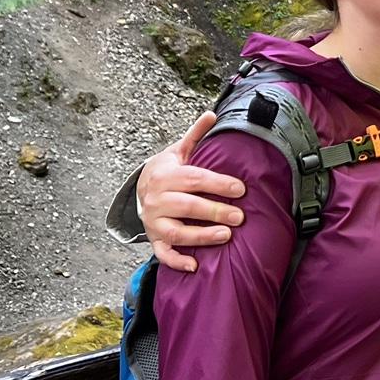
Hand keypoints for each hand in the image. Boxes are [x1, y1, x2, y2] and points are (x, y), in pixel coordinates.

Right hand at [138, 111, 245, 272]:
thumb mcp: (178, 150)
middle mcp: (158, 200)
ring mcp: (154, 222)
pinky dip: (177, 262)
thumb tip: (212, 113)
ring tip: (225, 236)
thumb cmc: (167, 170)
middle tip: (240, 216)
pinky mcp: (154, 238)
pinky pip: (163, 254)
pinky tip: (195, 266)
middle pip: (188, 207)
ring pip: (176, 233)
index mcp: (167, 175)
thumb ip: (196, 134)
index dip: (218, 184)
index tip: (241, 189)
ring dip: (201, 237)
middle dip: (215, 211)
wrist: (139, 189)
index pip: (195, 180)